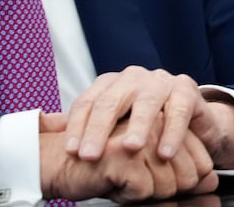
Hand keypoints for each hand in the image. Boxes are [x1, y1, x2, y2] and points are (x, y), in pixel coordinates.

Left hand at [61, 67, 217, 164]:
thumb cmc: (146, 124)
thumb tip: (43, 128)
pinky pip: (178, 110)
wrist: (190, 122)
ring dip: (138, 126)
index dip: (77, 126)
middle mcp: (133, 78)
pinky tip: (165, 152)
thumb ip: (85, 125)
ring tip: (130, 149)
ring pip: (146, 102)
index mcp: (111, 84)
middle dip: (99, 129)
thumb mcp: (114, 124)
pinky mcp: (187, 90)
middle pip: (112, 100)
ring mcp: (161, 81)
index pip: (88, 101)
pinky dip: (172, 132)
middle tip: (90, 155)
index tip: (71, 151)